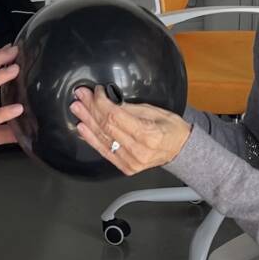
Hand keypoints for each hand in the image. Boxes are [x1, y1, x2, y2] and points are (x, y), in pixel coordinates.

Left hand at [70, 87, 190, 174]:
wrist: (180, 150)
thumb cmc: (171, 129)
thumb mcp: (155, 111)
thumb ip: (130, 108)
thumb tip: (109, 101)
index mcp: (148, 135)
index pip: (115, 116)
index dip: (101, 102)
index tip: (96, 92)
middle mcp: (138, 150)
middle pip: (107, 127)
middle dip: (91, 109)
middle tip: (80, 97)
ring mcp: (131, 161)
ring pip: (103, 139)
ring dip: (87, 122)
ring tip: (77, 110)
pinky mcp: (126, 167)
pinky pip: (105, 152)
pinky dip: (92, 139)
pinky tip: (83, 129)